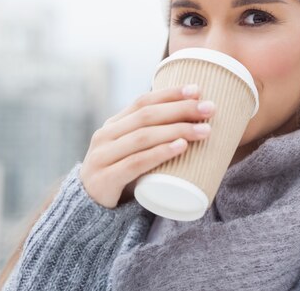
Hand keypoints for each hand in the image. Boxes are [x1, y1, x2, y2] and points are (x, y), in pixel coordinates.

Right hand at [79, 84, 214, 208]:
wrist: (90, 210)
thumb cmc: (121, 177)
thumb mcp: (131, 152)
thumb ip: (152, 138)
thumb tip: (195, 122)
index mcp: (113, 125)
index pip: (143, 102)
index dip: (170, 94)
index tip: (197, 90)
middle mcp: (105, 136)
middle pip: (146, 116)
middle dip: (180, 109)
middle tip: (210, 109)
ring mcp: (102, 157)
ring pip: (143, 137)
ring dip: (177, 130)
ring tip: (204, 130)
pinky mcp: (105, 179)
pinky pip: (136, 163)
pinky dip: (160, 152)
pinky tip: (180, 146)